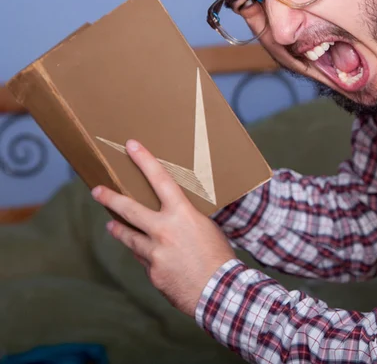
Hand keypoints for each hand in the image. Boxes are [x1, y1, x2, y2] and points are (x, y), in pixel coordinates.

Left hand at [91, 139, 235, 316]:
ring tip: (111, 226)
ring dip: (119, 230)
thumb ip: (185, 221)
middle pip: (129, 210)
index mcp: (182, 215)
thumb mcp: (206, 228)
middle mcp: (164, 230)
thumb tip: (174, 220)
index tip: (131, 146)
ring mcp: (154, 253)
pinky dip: (146, 256)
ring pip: (129, 237)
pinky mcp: (152, 272)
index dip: (145, 161)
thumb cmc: (219, 256)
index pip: (160, 180)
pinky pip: (144, 260)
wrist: (218, 291)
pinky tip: (153, 258)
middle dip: (111, 198)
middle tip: (97, 191)